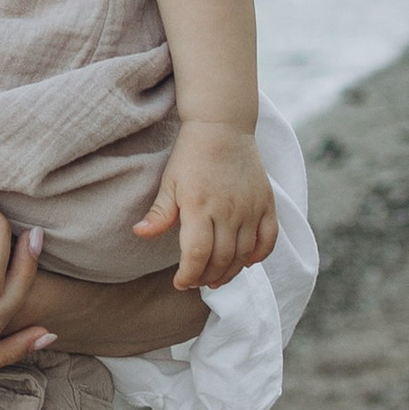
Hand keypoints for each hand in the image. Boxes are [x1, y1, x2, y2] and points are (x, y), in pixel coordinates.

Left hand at [131, 126, 279, 292]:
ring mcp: (250, 208)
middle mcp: (228, 211)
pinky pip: (269, 239)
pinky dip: (259, 256)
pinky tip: (245, 261)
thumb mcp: (170, 182)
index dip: (188, 276)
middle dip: (207, 278)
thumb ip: (159, 213)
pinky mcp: (266, 203)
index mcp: (199, 206)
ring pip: (244, 255)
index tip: (180, 282)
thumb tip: (140, 233)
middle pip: (221, 260)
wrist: (222, 127)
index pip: (196, 255)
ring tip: (217, 277)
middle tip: (197, 281)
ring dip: (230, 272)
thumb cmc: (191, 155)